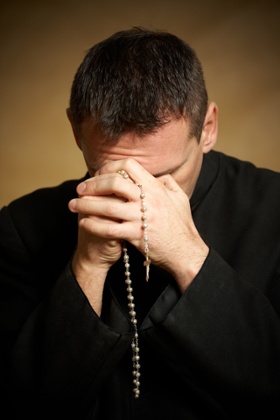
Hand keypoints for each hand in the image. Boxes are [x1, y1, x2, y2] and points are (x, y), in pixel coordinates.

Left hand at [69, 158, 208, 293]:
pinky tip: (84, 223)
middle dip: (93, 184)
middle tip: (80, 189)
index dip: (110, 166)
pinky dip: (93, 225)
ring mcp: (141, 218)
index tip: (99, 173)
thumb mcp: (179, 197)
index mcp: (156, 187)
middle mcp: (148, 199)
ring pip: (107, 206)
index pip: (129, 166)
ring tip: (72, 205)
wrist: (186, 251)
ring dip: (86, 204)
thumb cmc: (182, 225)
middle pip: (114, 183)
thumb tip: (157, 176)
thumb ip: (168, 183)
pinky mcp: (136, 235)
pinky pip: (109, 229)